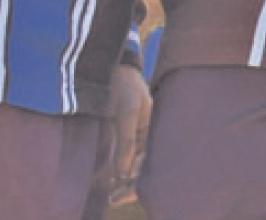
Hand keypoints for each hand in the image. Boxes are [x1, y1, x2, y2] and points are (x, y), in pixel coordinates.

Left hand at [107, 61, 150, 196]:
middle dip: (130, 184)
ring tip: (111, 195)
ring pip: (131, 163)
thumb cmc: (125, 86)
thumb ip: (126, 142)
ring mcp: (134, 133)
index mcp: (155, 129)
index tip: (122, 194)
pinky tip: (110, 179)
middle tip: (114, 199)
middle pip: (142, 165)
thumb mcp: (127, 112)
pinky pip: (122, 154)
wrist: (112, 67)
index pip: (150, 162)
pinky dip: (117, 168)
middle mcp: (146, 134)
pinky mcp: (121, 131)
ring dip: (123, 179)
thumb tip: (124, 172)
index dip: (138, 181)